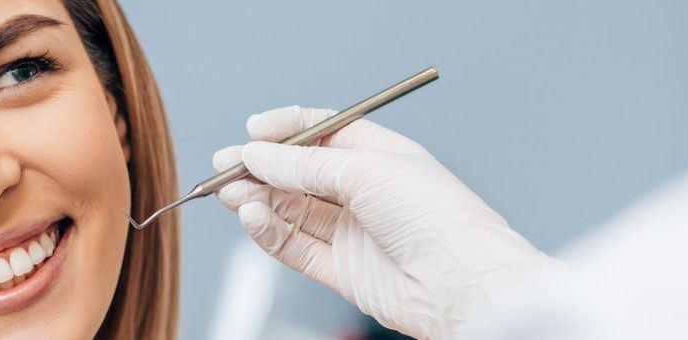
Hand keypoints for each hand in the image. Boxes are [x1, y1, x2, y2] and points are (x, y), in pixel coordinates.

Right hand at [212, 106, 560, 338]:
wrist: (462, 283)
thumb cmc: (438, 218)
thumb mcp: (366, 171)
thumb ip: (305, 166)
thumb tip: (258, 155)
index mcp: (380, 155)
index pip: (322, 134)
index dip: (285, 129)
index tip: (252, 131)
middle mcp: (364, 192)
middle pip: (298, 173)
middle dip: (259, 167)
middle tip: (224, 164)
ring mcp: (351, 231)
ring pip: (290, 209)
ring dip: (257, 198)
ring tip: (229, 192)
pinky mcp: (340, 268)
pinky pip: (293, 246)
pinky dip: (268, 231)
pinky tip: (251, 217)